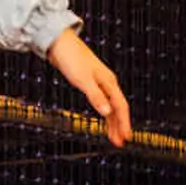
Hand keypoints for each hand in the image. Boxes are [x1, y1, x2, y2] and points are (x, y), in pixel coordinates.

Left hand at [47, 30, 130, 145]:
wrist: (59, 42)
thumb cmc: (71, 57)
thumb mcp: (83, 80)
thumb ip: (95, 96)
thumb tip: (107, 112)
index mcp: (108, 81)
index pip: (120, 106)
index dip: (124, 123)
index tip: (126, 137)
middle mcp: (107, 82)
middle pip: (117, 108)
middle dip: (119, 125)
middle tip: (119, 142)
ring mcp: (99, 82)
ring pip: (110, 105)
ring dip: (112, 121)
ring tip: (112, 136)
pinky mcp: (90, 82)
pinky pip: (102, 101)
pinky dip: (104, 112)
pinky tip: (103, 117)